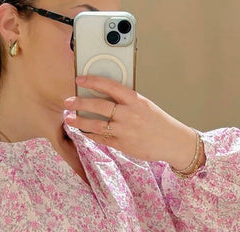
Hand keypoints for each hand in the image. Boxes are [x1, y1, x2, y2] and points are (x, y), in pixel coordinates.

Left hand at [64, 75, 200, 169]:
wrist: (172, 141)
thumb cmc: (158, 122)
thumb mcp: (144, 105)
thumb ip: (126, 100)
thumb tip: (106, 95)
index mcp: (135, 100)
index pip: (110, 86)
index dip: (93, 81)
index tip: (80, 79)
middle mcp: (129, 114)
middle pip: (99, 106)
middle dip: (80, 103)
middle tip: (68, 101)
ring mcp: (125, 131)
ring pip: (96, 125)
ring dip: (80, 121)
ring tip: (69, 118)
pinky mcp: (123, 145)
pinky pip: (101, 139)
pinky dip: (90, 134)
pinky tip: (83, 131)